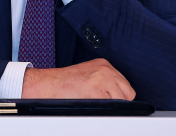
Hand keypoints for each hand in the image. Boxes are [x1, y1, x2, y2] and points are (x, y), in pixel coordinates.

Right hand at [21, 59, 135, 99]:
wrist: (48, 84)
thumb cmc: (65, 83)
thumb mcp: (89, 75)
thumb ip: (105, 82)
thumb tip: (120, 97)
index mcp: (104, 65)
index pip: (125, 85)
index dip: (119, 96)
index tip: (112, 101)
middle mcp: (105, 69)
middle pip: (127, 93)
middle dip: (117, 101)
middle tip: (101, 103)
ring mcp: (102, 78)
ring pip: (120, 101)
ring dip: (110, 106)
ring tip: (93, 102)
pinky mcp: (96, 89)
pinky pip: (110, 106)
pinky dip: (103, 110)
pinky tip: (90, 104)